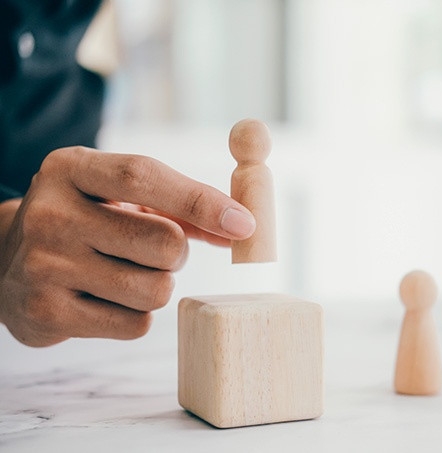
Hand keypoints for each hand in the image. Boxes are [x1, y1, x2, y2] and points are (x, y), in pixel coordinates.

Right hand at [0, 146, 255, 346]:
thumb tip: (241, 227)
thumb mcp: (121, 197)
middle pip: (164, 243)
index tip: (245, 224)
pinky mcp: (46, 314)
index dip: (202, 202)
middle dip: (176, 254)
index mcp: (71, 170)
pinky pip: (136, 325)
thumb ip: (182, 206)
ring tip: (125, 274)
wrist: (7, 262)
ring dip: (157, 286)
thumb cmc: (87, 222)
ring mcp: (44, 266)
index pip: (144, 177)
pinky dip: (137, 316)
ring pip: (156, 290)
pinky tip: (106, 299)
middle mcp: (51, 214)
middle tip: (152, 251)